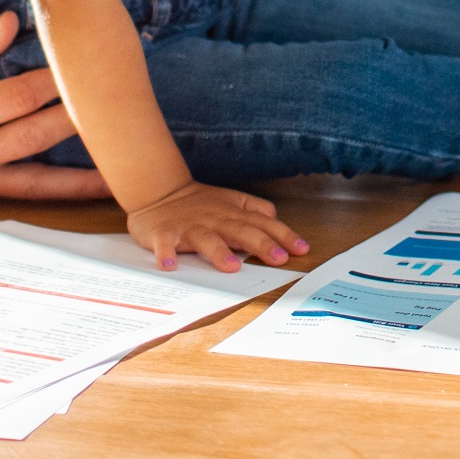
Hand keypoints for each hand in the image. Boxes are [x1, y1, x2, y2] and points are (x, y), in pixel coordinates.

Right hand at [0, 9, 111, 199]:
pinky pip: (33, 192)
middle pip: (39, 131)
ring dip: (89, 161)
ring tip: (135, 148)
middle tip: (128, 88)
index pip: (20, 94)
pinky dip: (71, 189)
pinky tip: (107, 185)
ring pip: (43, 171)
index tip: (95, 54)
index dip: (60, 76)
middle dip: (83, 110)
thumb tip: (12, 23)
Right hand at [125, 181, 309, 272]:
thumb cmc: (200, 202)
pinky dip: (166, 254)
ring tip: (231, 267)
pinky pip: (165, 244)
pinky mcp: (164, 233)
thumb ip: (255, 210)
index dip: (283, 235)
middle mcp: (215, 219)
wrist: (159, 191)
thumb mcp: (232, 201)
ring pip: (207, 239)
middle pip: (241, 231)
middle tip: (278, 258)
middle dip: (261, 244)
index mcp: (233, 213)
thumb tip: (277, 220)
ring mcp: (190, 226)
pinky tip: (170, 265)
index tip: (301, 249)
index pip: (264, 223)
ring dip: (219, 252)